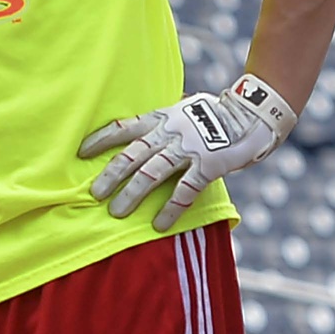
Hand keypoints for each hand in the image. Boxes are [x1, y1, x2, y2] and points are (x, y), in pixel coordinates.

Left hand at [81, 72, 297, 231]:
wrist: (254, 113)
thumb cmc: (217, 113)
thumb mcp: (185, 109)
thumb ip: (164, 121)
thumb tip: (144, 130)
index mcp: (161, 118)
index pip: (123, 128)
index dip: (100, 140)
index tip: (80, 153)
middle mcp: (169, 132)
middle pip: (131, 155)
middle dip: (110, 176)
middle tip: (93, 194)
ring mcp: (188, 148)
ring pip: (151, 173)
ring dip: (132, 194)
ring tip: (116, 212)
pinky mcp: (208, 164)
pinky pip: (185, 190)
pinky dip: (171, 209)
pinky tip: (159, 224)